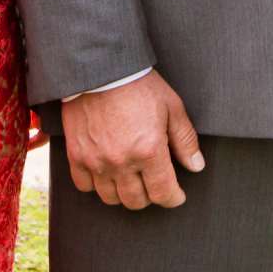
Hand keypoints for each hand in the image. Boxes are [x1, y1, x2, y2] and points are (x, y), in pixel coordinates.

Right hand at [63, 69, 203, 208]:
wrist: (100, 70)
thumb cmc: (139, 86)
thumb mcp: (172, 108)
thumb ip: (185, 140)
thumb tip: (196, 166)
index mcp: (149, 150)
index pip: (162, 193)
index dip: (173, 198)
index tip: (176, 196)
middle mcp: (121, 161)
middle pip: (136, 201)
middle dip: (150, 196)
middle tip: (155, 185)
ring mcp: (96, 161)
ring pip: (111, 198)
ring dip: (124, 194)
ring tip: (133, 181)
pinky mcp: (76, 156)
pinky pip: (85, 186)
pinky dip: (97, 185)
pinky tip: (107, 174)